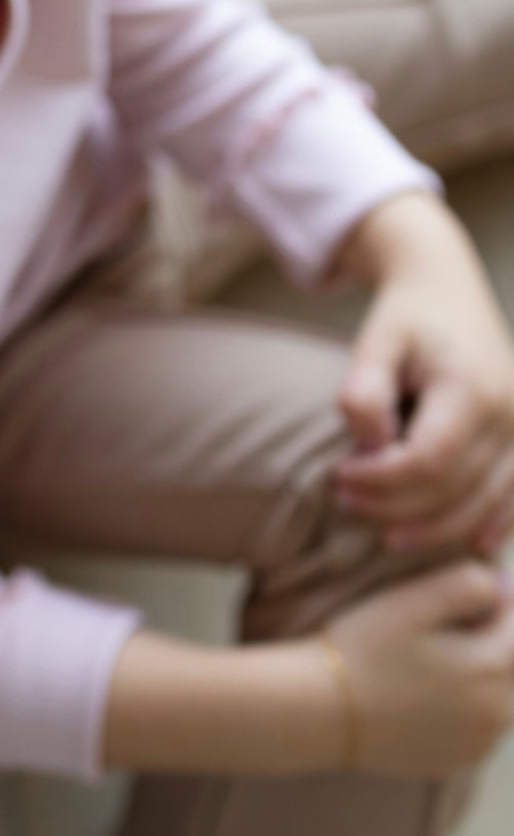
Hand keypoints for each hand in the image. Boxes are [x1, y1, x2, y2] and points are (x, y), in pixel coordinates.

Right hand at [322, 559, 513, 777]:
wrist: (321, 712)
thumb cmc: (362, 649)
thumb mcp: (410, 603)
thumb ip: (466, 585)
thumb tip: (504, 585)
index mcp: (491, 668)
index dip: (499, 604)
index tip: (466, 595)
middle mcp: (498, 712)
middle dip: (496, 642)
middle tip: (448, 628)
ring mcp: (480, 743)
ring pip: (505, 700)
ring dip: (486, 676)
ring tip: (438, 662)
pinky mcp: (459, 761)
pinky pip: (482, 729)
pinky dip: (470, 709)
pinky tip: (430, 695)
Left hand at [332, 196, 513, 553]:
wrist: (447, 290)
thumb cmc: (404, 317)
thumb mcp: (373, 341)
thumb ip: (365, 392)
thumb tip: (371, 448)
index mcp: (472, 387)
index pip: (428, 460)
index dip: (380, 481)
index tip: (339, 477)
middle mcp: (511, 413)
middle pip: (455, 489)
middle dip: (396, 506)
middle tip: (346, 503)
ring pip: (486, 504)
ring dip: (434, 527)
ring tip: (383, 529)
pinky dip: (491, 524)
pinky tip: (466, 545)